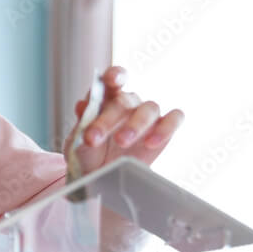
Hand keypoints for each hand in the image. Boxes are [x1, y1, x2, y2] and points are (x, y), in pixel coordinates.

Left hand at [67, 66, 184, 173]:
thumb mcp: (78, 141)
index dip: (115, 75)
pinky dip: (165, 129)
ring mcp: (148, 114)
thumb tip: (81, 105)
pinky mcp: (164, 128)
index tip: (112, 80)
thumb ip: (81, 123)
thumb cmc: (89, 154)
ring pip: (149, 108)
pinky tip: (151, 142)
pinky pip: (174, 119)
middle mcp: (129, 102)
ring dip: (135, 125)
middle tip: (93, 138)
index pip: (113, 78)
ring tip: (122, 141)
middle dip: (107, 120)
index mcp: (106, 97)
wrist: (100, 176)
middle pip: (124, 101)